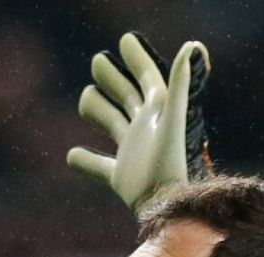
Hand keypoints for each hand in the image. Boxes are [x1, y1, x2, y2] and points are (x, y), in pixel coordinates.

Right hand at [67, 33, 212, 213]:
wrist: (163, 208)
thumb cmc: (169, 166)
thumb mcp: (173, 119)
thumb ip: (179, 85)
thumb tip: (191, 46)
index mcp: (157, 113)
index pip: (147, 77)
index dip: (137, 57)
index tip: (125, 40)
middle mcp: (144, 129)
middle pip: (125, 96)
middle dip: (112, 78)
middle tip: (98, 61)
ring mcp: (131, 152)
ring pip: (110, 123)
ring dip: (97, 110)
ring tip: (86, 99)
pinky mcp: (120, 177)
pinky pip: (98, 166)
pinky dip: (84, 160)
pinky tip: (72, 155)